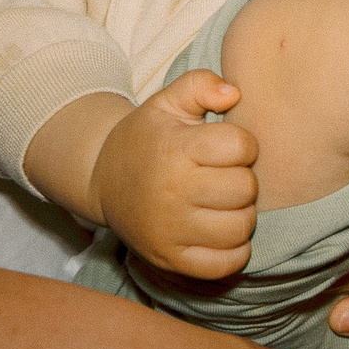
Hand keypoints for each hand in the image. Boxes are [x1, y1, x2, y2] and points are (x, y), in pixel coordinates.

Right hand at [91, 72, 262, 279]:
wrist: (102, 181)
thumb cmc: (147, 138)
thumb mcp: (167, 102)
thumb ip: (201, 84)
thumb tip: (233, 93)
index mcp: (175, 150)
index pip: (241, 147)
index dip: (243, 144)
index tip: (226, 146)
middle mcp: (172, 192)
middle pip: (245, 188)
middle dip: (243, 178)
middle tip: (224, 175)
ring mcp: (170, 230)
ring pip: (241, 227)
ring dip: (242, 213)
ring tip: (224, 202)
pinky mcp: (170, 259)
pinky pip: (225, 263)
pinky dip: (234, 250)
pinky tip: (223, 230)